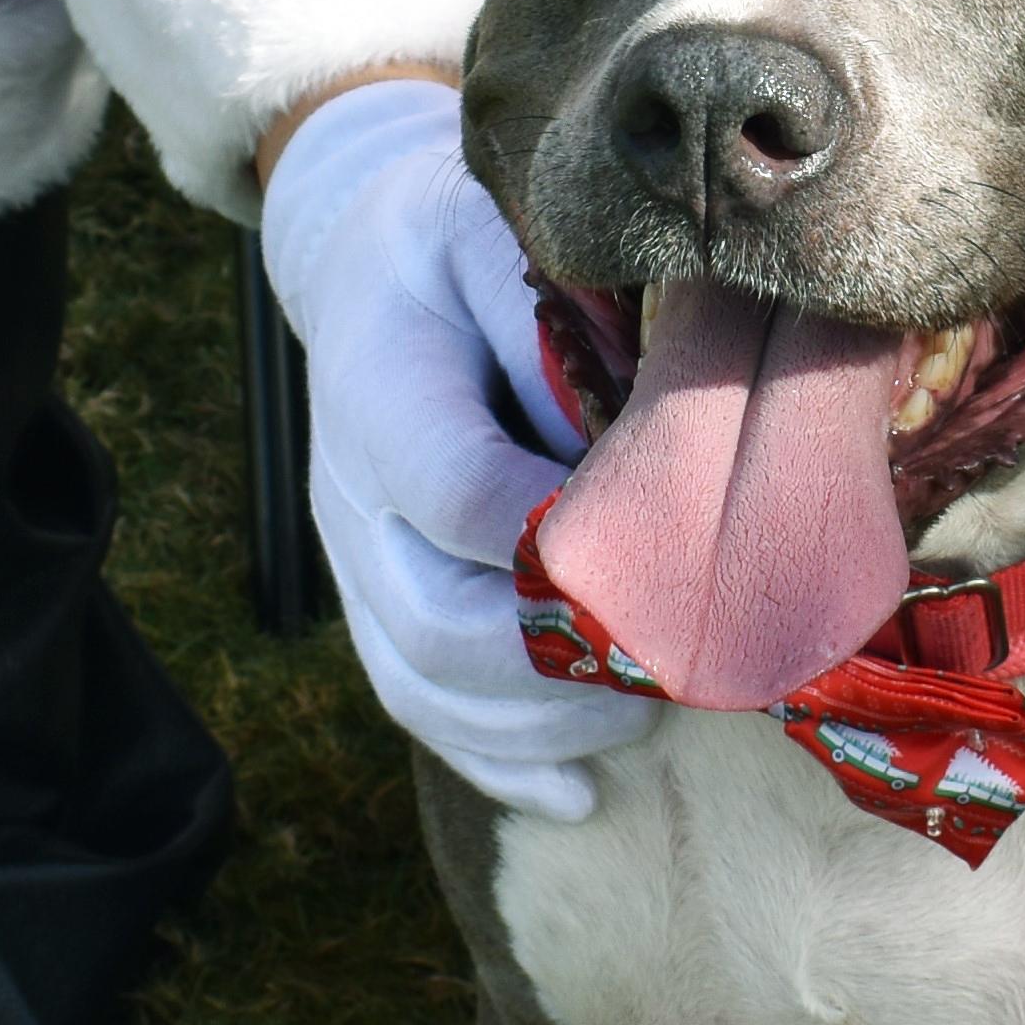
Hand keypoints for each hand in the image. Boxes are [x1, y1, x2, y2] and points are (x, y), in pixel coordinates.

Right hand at [257, 78, 655, 823]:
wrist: (367, 264)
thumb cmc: (465, 245)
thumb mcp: (508, 232)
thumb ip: (565, 321)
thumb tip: (649, 431)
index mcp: (380, 376)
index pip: (458, 488)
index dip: (558, 540)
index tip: (664, 554)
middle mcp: (349, 483)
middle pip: (434, 615)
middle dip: (561, 657)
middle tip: (675, 657)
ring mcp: (355, 556)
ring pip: (423, 682)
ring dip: (541, 720)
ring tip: (646, 711)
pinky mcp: (373, 602)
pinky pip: (419, 709)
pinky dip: (501, 763)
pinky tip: (582, 792)